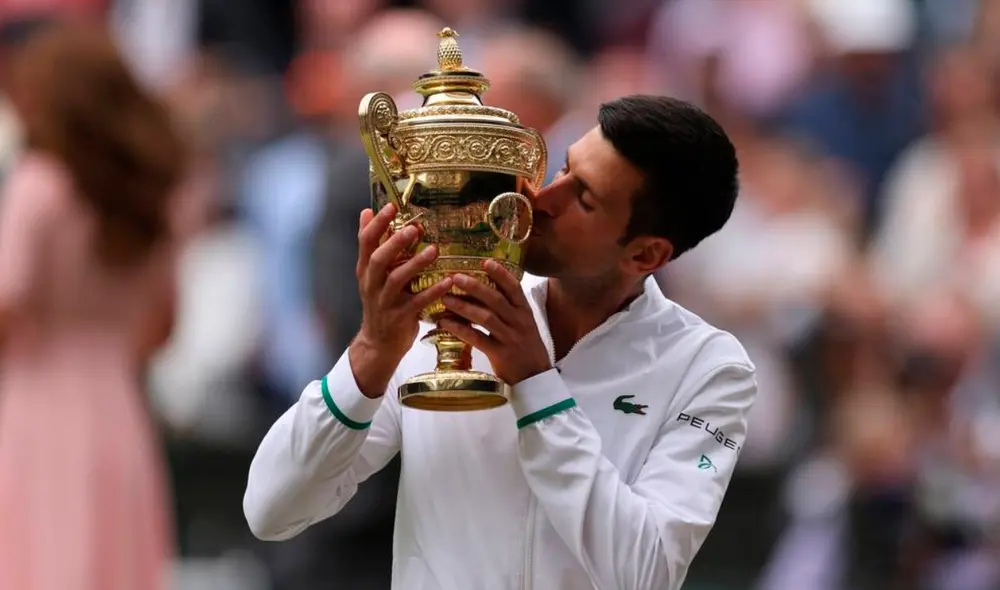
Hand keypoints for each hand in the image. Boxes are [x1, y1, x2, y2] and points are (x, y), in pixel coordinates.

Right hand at [350, 204, 452, 396]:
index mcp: (366, 270)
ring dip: (415, 264)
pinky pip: (416, 303)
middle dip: (394, 243)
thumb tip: (366, 212)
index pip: (365, 242)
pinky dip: (432, 292)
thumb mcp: (372, 274)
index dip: (376, 224)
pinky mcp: (399, 318)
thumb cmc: (381, 302)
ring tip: (433, 250)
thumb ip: (373, 245)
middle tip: (413, 228)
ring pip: (396, 280)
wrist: (379, 344)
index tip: (391, 206)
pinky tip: (448, 282)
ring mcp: (384, 302)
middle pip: (378, 259)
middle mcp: (372, 284)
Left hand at [440, 260, 551, 384]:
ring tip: (446, 298)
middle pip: (496, 300)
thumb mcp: (523, 324)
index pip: (514, 288)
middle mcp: (519, 322)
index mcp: (525, 312)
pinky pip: (477, 339)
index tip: (485, 261)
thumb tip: (481, 291)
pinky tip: (446, 323)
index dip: (500, 274)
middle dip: (475, 286)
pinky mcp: (500, 354)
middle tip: (456, 277)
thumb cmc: (526, 348)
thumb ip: (508, 309)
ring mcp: (510, 338)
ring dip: (464, 306)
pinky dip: (460, 329)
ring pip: (486, 318)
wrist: (536, 378)